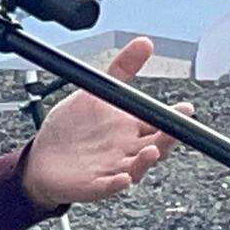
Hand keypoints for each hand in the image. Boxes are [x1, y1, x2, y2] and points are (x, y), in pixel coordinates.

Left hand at [21, 36, 193, 208]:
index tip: (185, 108)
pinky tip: (122, 178)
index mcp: (128, 128)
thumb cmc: (73, 128)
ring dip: (145, 161)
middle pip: (154, 146)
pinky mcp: (95, 184)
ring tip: (151, 150)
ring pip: (137, 167)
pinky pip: (109, 186)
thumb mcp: (94, 92)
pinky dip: (116, 183)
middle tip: (176, 129)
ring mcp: (113, 168)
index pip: (157, 122)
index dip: (172, 117)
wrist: (43, 157)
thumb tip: (144, 42)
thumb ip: (121, 69)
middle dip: (167, 139)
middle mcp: (125, 150)